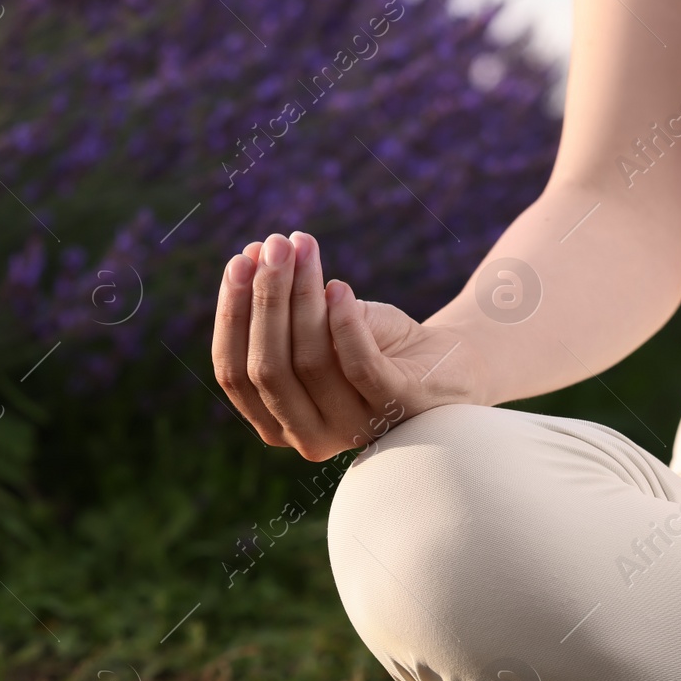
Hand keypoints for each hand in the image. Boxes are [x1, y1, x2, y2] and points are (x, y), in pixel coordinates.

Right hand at [211, 230, 479, 461]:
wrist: (448, 362)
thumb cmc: (375, 342)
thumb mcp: (319, 327)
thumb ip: (282, 308)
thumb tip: (247, 257)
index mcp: (276, 421)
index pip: (234, 374)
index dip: (232, 315)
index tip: (239, 261)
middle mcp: (308, 436)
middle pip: (267, 368)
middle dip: (265, 299)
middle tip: (272, 244)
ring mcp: (353, 427)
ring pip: (310, 361)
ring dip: (303, 294)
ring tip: (305, 246)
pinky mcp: (395, 407)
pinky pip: (359, 365)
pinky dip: (345, 322)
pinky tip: (341, 286)